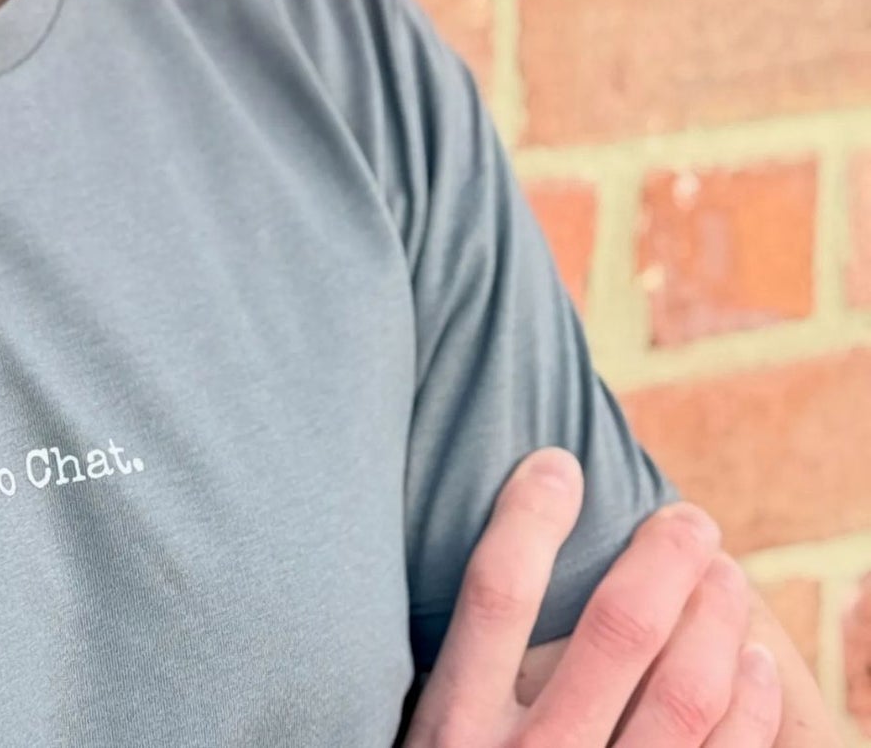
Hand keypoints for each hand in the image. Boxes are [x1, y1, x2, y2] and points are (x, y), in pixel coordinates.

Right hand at [400, 447, 781, 745]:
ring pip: (687, 697)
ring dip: (719, 622)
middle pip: (616, 633)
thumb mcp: (426, 745)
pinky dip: (755, 709)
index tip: (559, 463)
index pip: (496, 592)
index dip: (530, 517)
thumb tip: (501, 570)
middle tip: (688, 518)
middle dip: (663, 560)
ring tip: (726, 575)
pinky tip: (757, 665)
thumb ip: (463, 681)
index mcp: (456, 729)